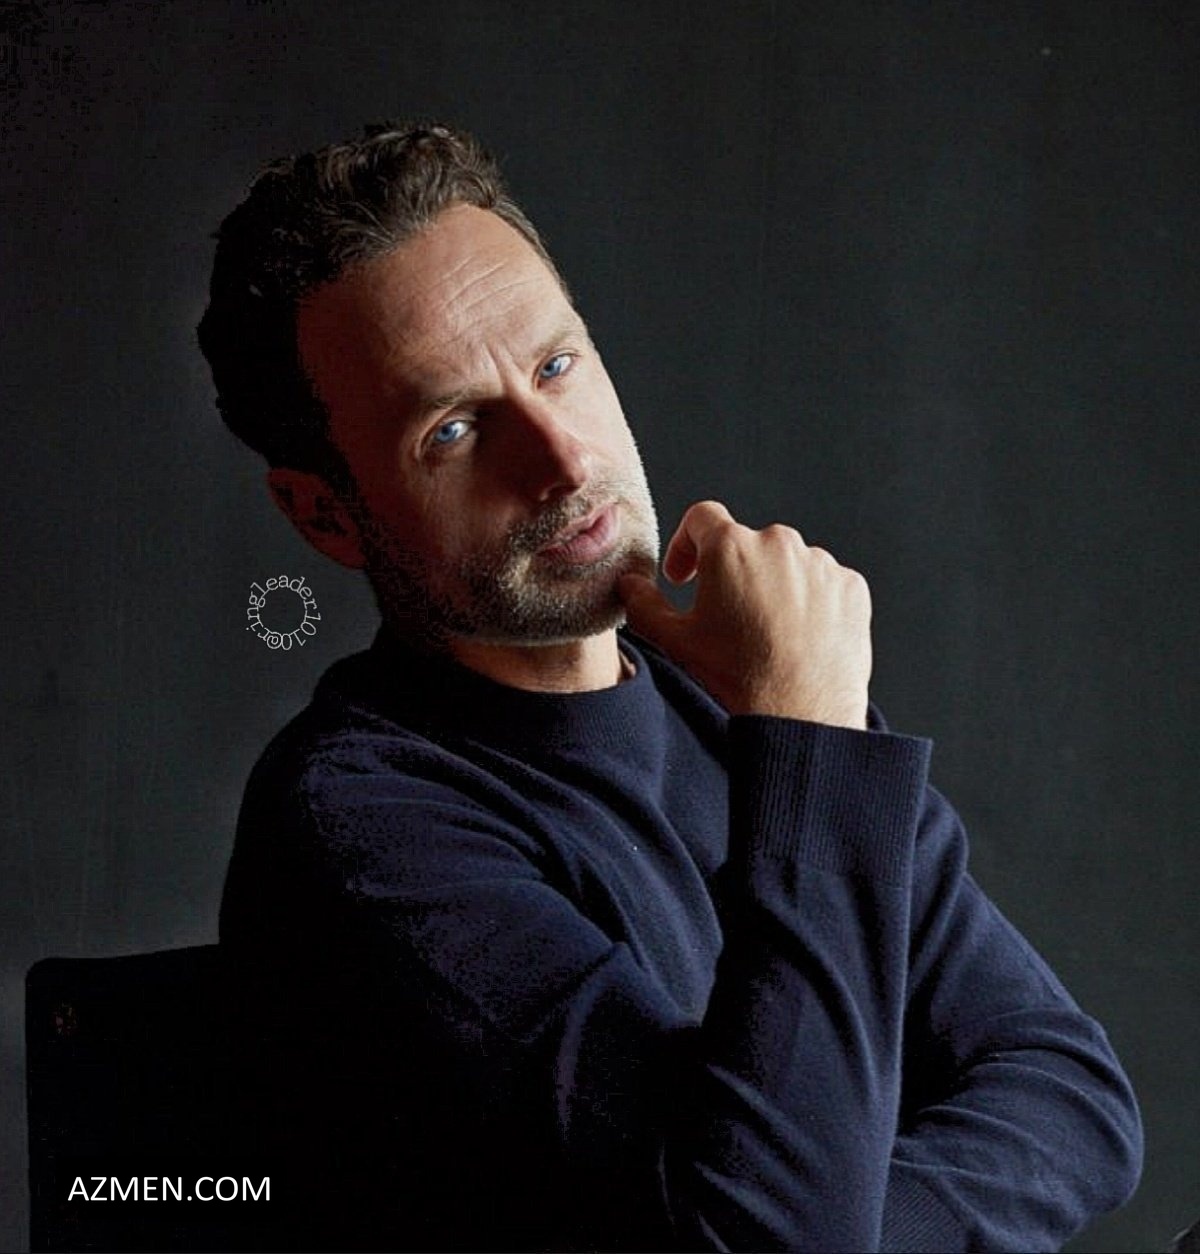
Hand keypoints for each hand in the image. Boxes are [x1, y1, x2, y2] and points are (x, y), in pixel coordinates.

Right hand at [619, 501, 871, 727]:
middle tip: (727, 618)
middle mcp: (779, 543)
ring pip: (788, 563)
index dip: (686, 545)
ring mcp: (820, 563)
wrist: (800, 715)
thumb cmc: (738, 677)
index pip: (702, 518)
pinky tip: (799, 638)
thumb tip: (629, 584)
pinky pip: (824, 583)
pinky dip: (810, 603)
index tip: (685, 575)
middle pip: (747, 543)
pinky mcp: (850, 586)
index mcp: (731, 547)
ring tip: (767, 634)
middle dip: (733, 573)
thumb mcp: (675, 641)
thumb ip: (643, 603)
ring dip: (773, 587)